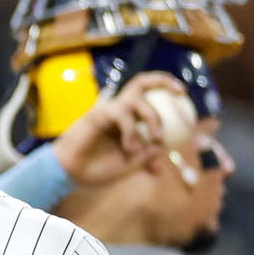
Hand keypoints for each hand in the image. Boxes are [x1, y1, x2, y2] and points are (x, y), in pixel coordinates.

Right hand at [50, 71, 188, 185]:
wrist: (70, 173)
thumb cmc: (97, 168)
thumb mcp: (129, 165)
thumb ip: (146, 157)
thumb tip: (163, 149)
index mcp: (129, 120)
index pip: (149, 97)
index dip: (167, 91)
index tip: (183, 96)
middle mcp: (121, 110)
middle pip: (142, 82)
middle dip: (163, 81)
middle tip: (179, 92)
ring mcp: (110, 110)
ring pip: (137, 99)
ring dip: (153, 117)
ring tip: (155, 139)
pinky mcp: (99, 113)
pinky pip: (122, 114)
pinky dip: (131, 130)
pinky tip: (130, 147)